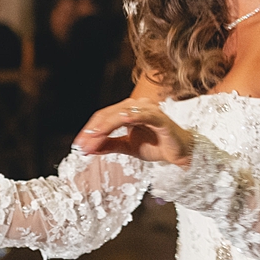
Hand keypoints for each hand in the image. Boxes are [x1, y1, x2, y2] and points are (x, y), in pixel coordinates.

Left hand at [76, 100, 193, 165]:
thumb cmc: (156, 146)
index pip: (104, 117)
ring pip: (122, 114)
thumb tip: (88, 148)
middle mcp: (137, 106)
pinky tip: (122, 119)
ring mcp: (149, 110)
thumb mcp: (127, 147)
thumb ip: (109, 145)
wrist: (180, 153)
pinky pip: (144, 115)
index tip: (79, 144)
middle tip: (82, 144)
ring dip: (105, 126)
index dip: (89, 130)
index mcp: (128, 110)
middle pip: (109, 114)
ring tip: (93, 137)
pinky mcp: (160, 119)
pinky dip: (132, 116)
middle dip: (93, 130)